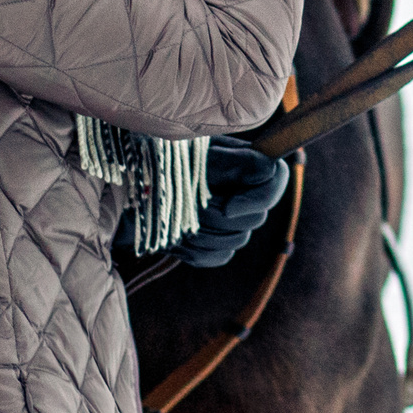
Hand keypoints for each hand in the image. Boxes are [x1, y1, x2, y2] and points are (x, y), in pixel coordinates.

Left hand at [175, 137, 290, 269]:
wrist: (136, 187)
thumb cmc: (168, 163)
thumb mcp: (200, 156)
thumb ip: (236, 162)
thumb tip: (269, 170)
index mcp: (247, 164)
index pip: (276, 180)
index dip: (258, 199)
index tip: (228, 206)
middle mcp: (247, 193)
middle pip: (256, 218)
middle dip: (217, 216)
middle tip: (186, 205)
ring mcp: (234, 222)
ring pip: (237, 240)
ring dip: (202, 232)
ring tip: (175, 219)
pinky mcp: (218, 246)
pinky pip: (219, 256)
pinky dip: (194, 250)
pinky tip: (175, 237)